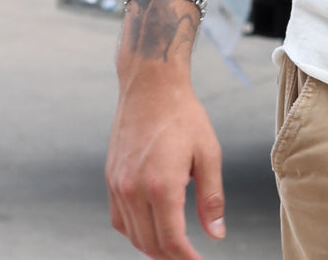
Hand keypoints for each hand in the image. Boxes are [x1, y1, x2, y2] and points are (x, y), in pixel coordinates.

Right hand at [107, 73, 225, 259]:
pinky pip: (119, 219)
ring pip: (132, 235)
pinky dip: (135, 231)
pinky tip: (151, 227)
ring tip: (174, 246)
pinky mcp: (110, 179)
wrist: (151, 85)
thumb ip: (211, 197)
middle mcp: (134, 190)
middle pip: (150, 243)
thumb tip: (216, 233)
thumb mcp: (208, 153)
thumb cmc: (184, 115)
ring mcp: (118, 185)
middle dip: (171, 256)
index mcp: (161, 186)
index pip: (171, 241)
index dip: (186, 259)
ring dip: (153, 246)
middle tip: (190, 256)